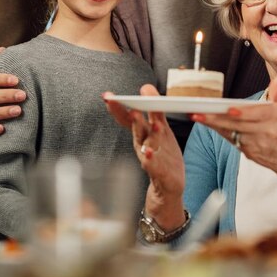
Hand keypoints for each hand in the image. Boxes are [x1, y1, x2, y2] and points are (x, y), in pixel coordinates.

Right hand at [105, 85, 184, 230]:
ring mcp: (150, 159)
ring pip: (144, 144)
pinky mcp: (160, 173)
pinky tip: (148, 152)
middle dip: (130, 117)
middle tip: (127, 104)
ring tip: (139, 120)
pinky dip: (150, 159)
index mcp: (143, 134)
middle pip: (136, 129)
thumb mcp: (161, 130)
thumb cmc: (163, 156)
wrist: (168, 189)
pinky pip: (153, 165)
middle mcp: (143, 145)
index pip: (129, 119)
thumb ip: (154, 110)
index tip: (107, 96)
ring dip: (140, 133)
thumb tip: (146, 87)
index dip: (119, 107)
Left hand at [193, 74, 276, 198]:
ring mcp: (256, 145)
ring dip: (214, 125)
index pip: (256, 114)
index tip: (228, 109)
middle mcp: (265, 133)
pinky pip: (232, 141)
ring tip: (197, 117)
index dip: (242, 113)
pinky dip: (221, 132)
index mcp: (276, 118)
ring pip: (231, 133)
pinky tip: (209, 124)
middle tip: (198, 113)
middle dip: (216, 119)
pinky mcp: (250, 153)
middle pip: (238, 125)